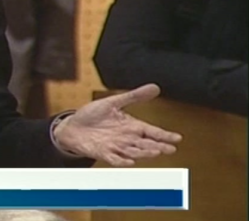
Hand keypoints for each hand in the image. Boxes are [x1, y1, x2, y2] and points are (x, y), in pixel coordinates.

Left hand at [53, 84, 182, 165]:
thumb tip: (154, 87)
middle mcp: (127, 138)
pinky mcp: (104, 153)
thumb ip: (133, 96)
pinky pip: (115, 159)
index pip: (152, 131)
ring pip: (134, 152)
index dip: (164, 135)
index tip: (177, 138)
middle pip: (146, 144)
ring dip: (145, 153)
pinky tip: (130, 161)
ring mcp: (116, 147)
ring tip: (155, 151)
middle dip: (158, 147)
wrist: (72, 126)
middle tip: (170, 148)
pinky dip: (123, 161)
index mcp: (131, 126)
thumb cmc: (92, 115)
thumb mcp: (113, 102)